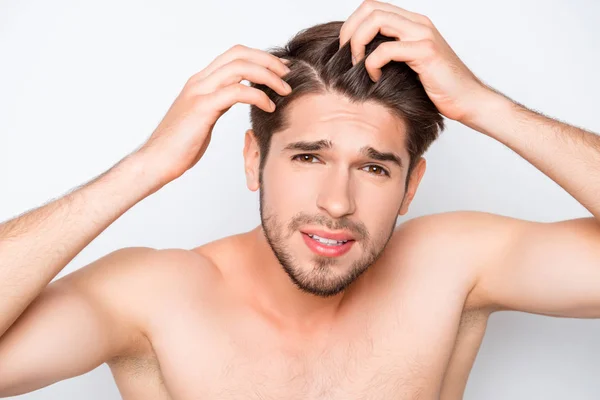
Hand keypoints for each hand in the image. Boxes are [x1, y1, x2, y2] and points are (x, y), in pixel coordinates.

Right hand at [138, 45, 291, 185]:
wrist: (156, 161)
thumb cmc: (179, 145)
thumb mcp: (204, 116)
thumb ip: (219, 103)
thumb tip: (237, 98)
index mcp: (200, 81)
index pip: (234, 55)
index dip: (259, 57)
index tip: (279, 70)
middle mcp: (199, 81)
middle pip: (239, 54)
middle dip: (268, 61)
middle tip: (287, 75)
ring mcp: (199, 92)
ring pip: (240, 68)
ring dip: (268, 76)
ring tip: (284, 90)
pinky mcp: (202, 108)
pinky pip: (237, 92)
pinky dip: (258, 96)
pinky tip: (268, 107)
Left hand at [339, 0, 490, 122]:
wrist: (468, 100)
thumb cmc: (438, 88)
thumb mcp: (407, 65)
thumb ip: (388, 54)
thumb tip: (357, 56)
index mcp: (412, 23)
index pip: (372, 7)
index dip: (352, 25)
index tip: (346, 50)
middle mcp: (417, 23)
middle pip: (370, 8)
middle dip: (350, 32)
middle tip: (347, 57)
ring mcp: (422, 34)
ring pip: (376, 21)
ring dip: (358, 44)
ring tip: (358, 65)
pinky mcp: (425, 52)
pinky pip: (385, 50)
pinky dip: (372, 64)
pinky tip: (375, 78)